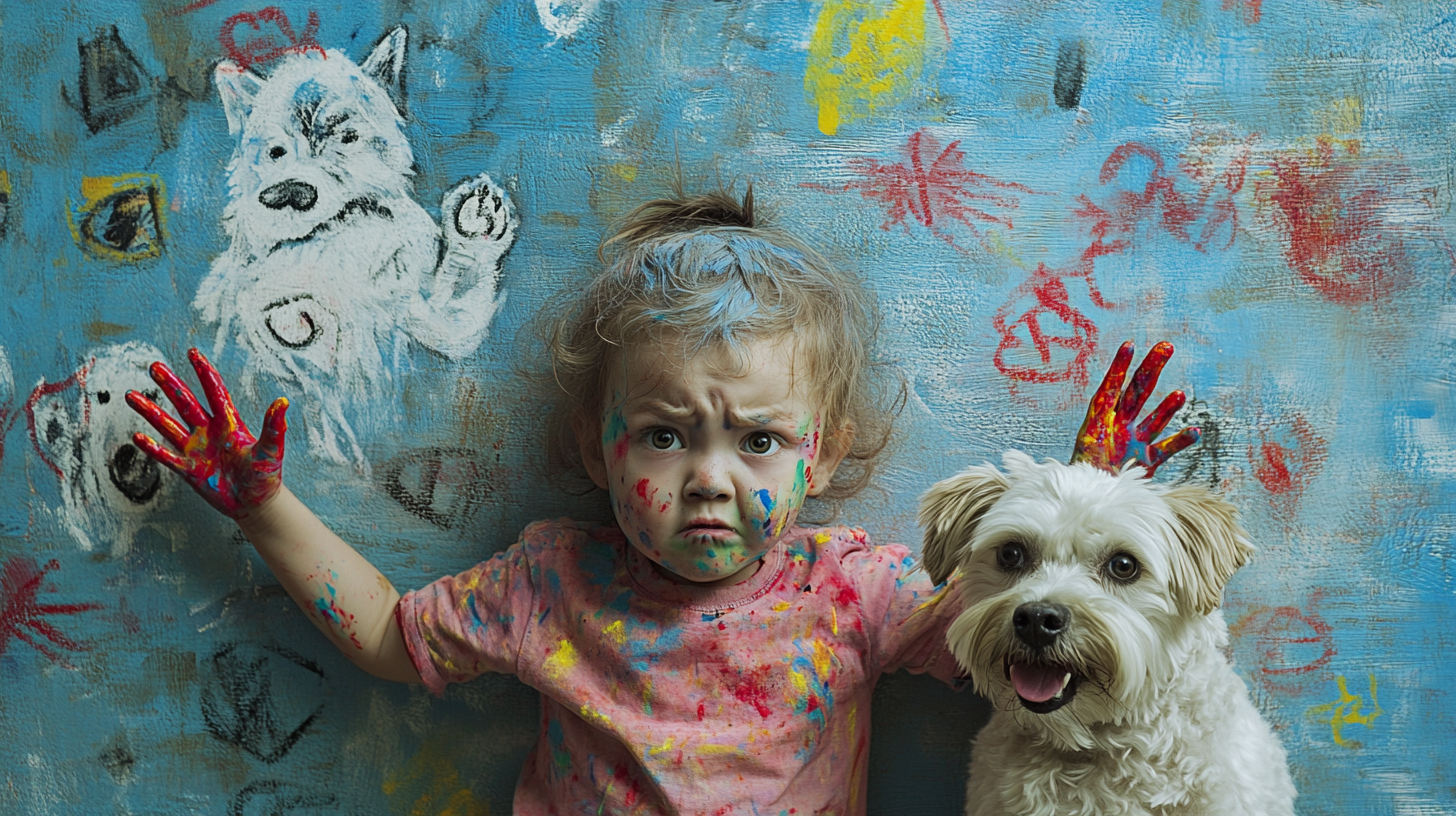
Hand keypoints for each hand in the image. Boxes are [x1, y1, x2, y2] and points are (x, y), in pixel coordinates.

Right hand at [125, 348, 287, 518]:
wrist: (256, 503)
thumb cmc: (266, 476)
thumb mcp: (272, 450)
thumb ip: (274, 427)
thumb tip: (283, 401)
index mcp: (230, 424)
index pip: (215, 392)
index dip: (204, 373)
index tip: (193, 353)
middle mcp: (209, 432)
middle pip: (186, 403)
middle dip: (171, 385)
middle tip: (154, 366)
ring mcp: (196, 450)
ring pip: (169, 425)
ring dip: (151, 411)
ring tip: (131, 396)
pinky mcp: (189, 470)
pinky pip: (167, 456)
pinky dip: (152, 447)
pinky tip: (137, 436)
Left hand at [1070, 340, 1199, 476]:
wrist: (1088, 499)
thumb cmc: (1080, 473)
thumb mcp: (1082, 443)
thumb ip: (1095, 423)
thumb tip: (1099, 401)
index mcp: (1101, 419)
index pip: (1111, 387)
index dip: (1120, 367)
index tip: (1129, 345)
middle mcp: (1120, 426)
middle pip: (1138, 392)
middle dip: (1151, 369)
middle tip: (1166, 346)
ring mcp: (1135, 442)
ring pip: (1154, 419)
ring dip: (1167, 407)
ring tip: (1179, 395)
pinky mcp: (1147, 461)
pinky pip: (1167, 448)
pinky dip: (1181, 441)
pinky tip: (1194, 431)